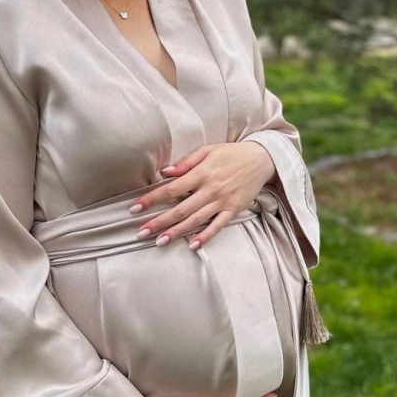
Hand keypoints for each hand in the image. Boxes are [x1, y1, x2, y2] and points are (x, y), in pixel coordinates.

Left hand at [130, 142, 275, 249]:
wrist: (261, 159)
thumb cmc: (230, 153)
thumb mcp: (207, 150)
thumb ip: (186, 163)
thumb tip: (164, 172)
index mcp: (201, 173)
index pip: (171, 189)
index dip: (151, 199)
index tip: (135, 208)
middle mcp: (210, 189)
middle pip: (180, 209)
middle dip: (159, 221)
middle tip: (140, 232)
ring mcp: (222, 202)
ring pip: (195, 220)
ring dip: (176, 232)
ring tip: (159, 241)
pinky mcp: (233, 210)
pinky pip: (217, 226)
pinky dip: (205, 236)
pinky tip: (192, 245)